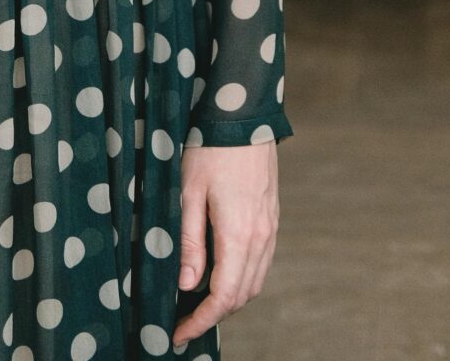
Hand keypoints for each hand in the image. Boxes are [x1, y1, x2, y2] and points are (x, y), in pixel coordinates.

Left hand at [171, 141, 279, 346]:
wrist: (244, 114)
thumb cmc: (210, 148)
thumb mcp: (188, 191)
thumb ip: (190, 241)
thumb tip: (187, 286)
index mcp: (239, 235)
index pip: (223, 297)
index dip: (200, 322)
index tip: (178, 334)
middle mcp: (261, 238)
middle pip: (242, 296)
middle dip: (213, 315)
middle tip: (183, 321)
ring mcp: (270, 228)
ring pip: (254, 282)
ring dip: (229, 299)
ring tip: (198, 302)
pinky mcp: (271, 218)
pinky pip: (261, 263)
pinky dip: (242, 279)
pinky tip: (221, 272)